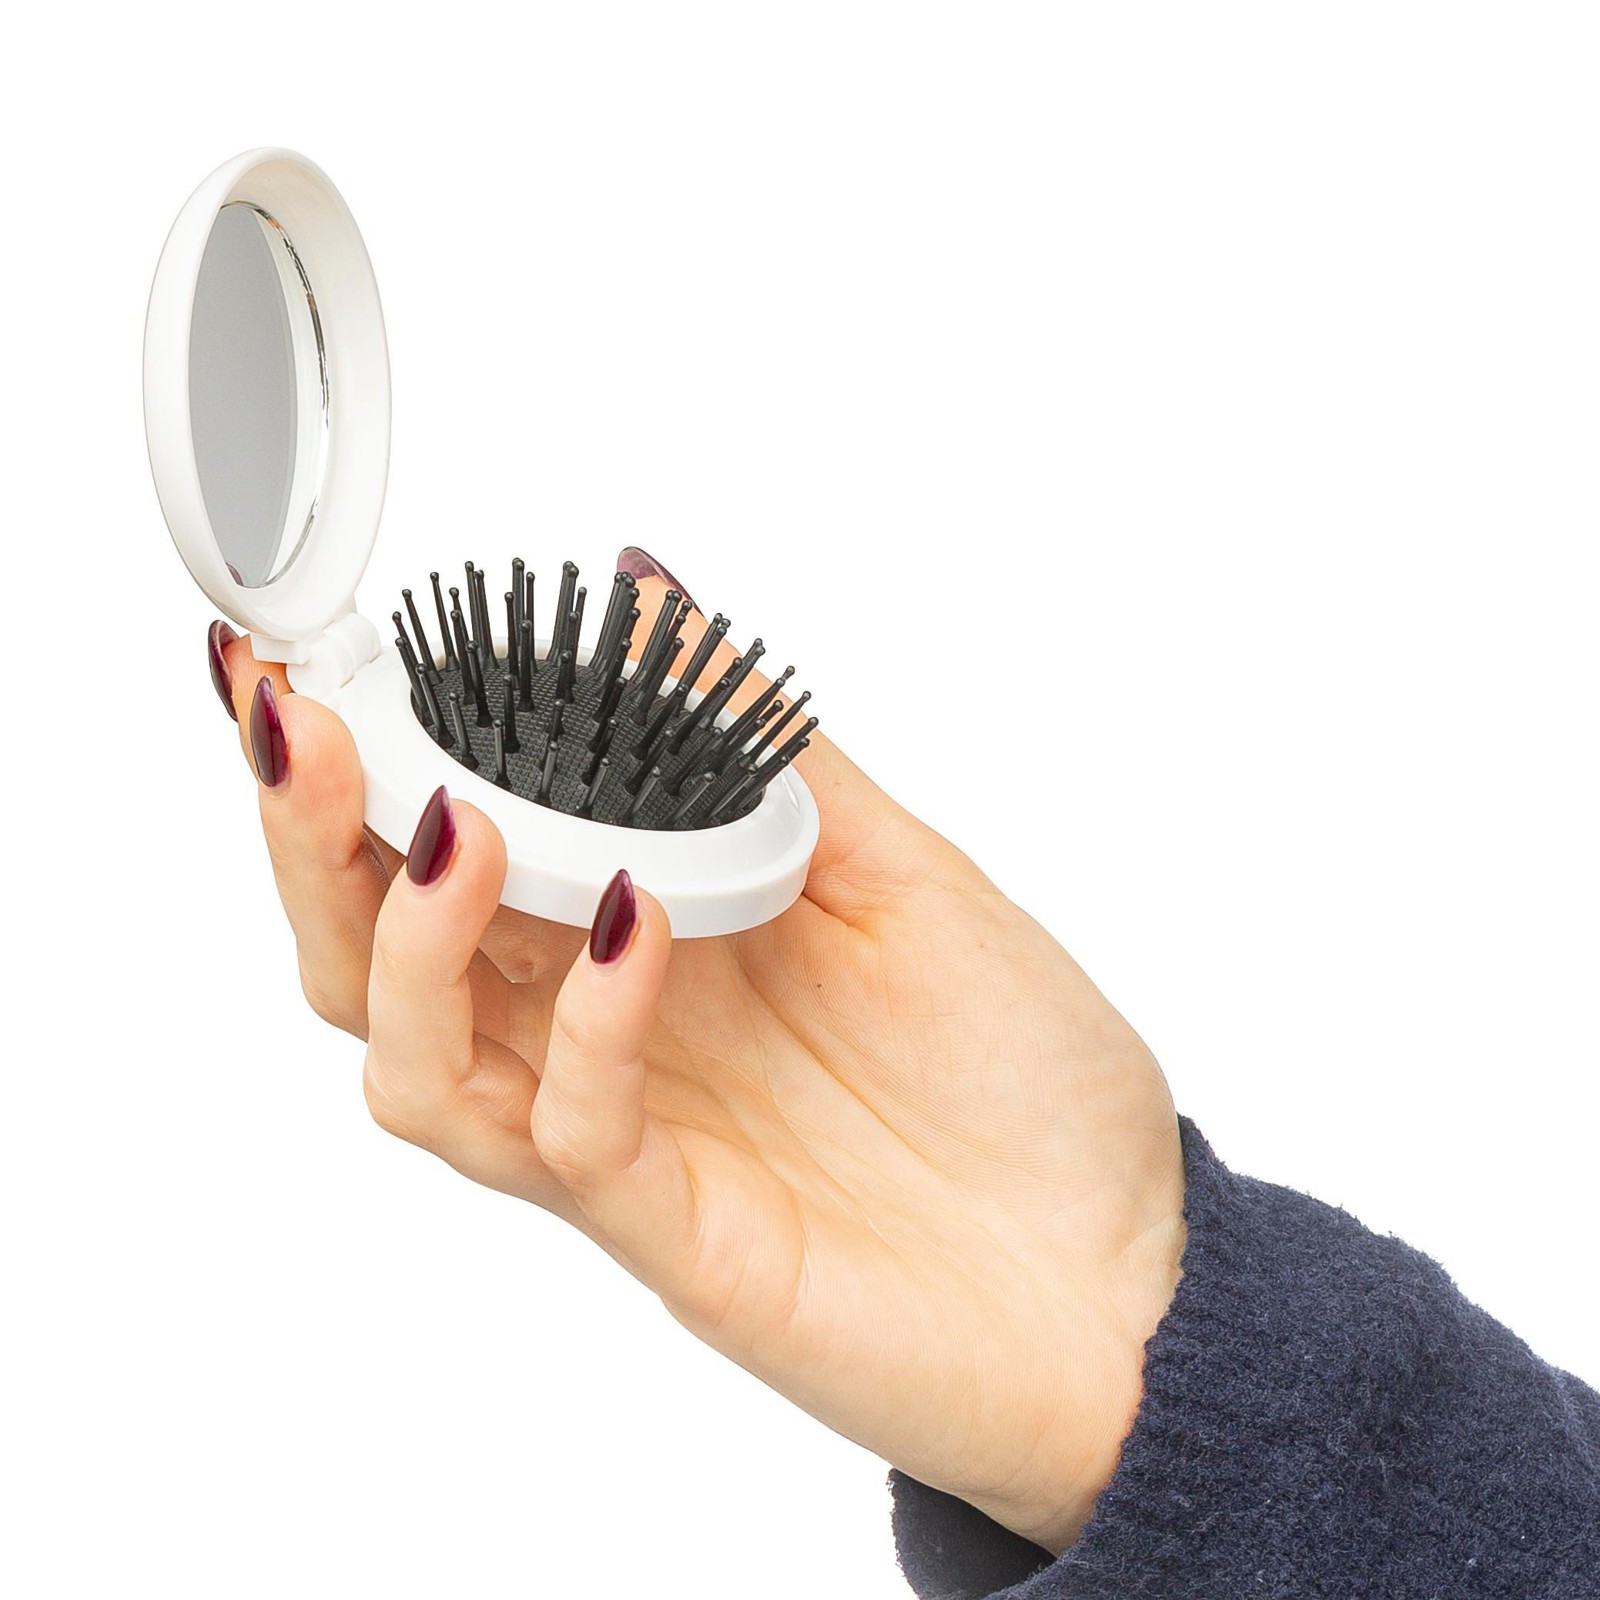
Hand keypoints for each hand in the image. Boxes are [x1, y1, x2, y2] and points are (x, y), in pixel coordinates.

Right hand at [209, 578, 1184, 1554]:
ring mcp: (625, 1141)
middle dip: (314, 836)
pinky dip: (586, 1020)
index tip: (316, 654)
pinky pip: (574, 1131)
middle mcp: (601, 1038)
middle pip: (380, 954)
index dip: (365, 761)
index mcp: (640, 941)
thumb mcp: (901, 872)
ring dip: (405, 937)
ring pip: (421, 1060)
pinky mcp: (676, 1230)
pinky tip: (635, 919)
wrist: (1123, 1275)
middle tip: (294, 720)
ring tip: (453, 827)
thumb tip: (654, 598)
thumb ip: (768, 754)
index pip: (452, 848)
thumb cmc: (1018, 1073)